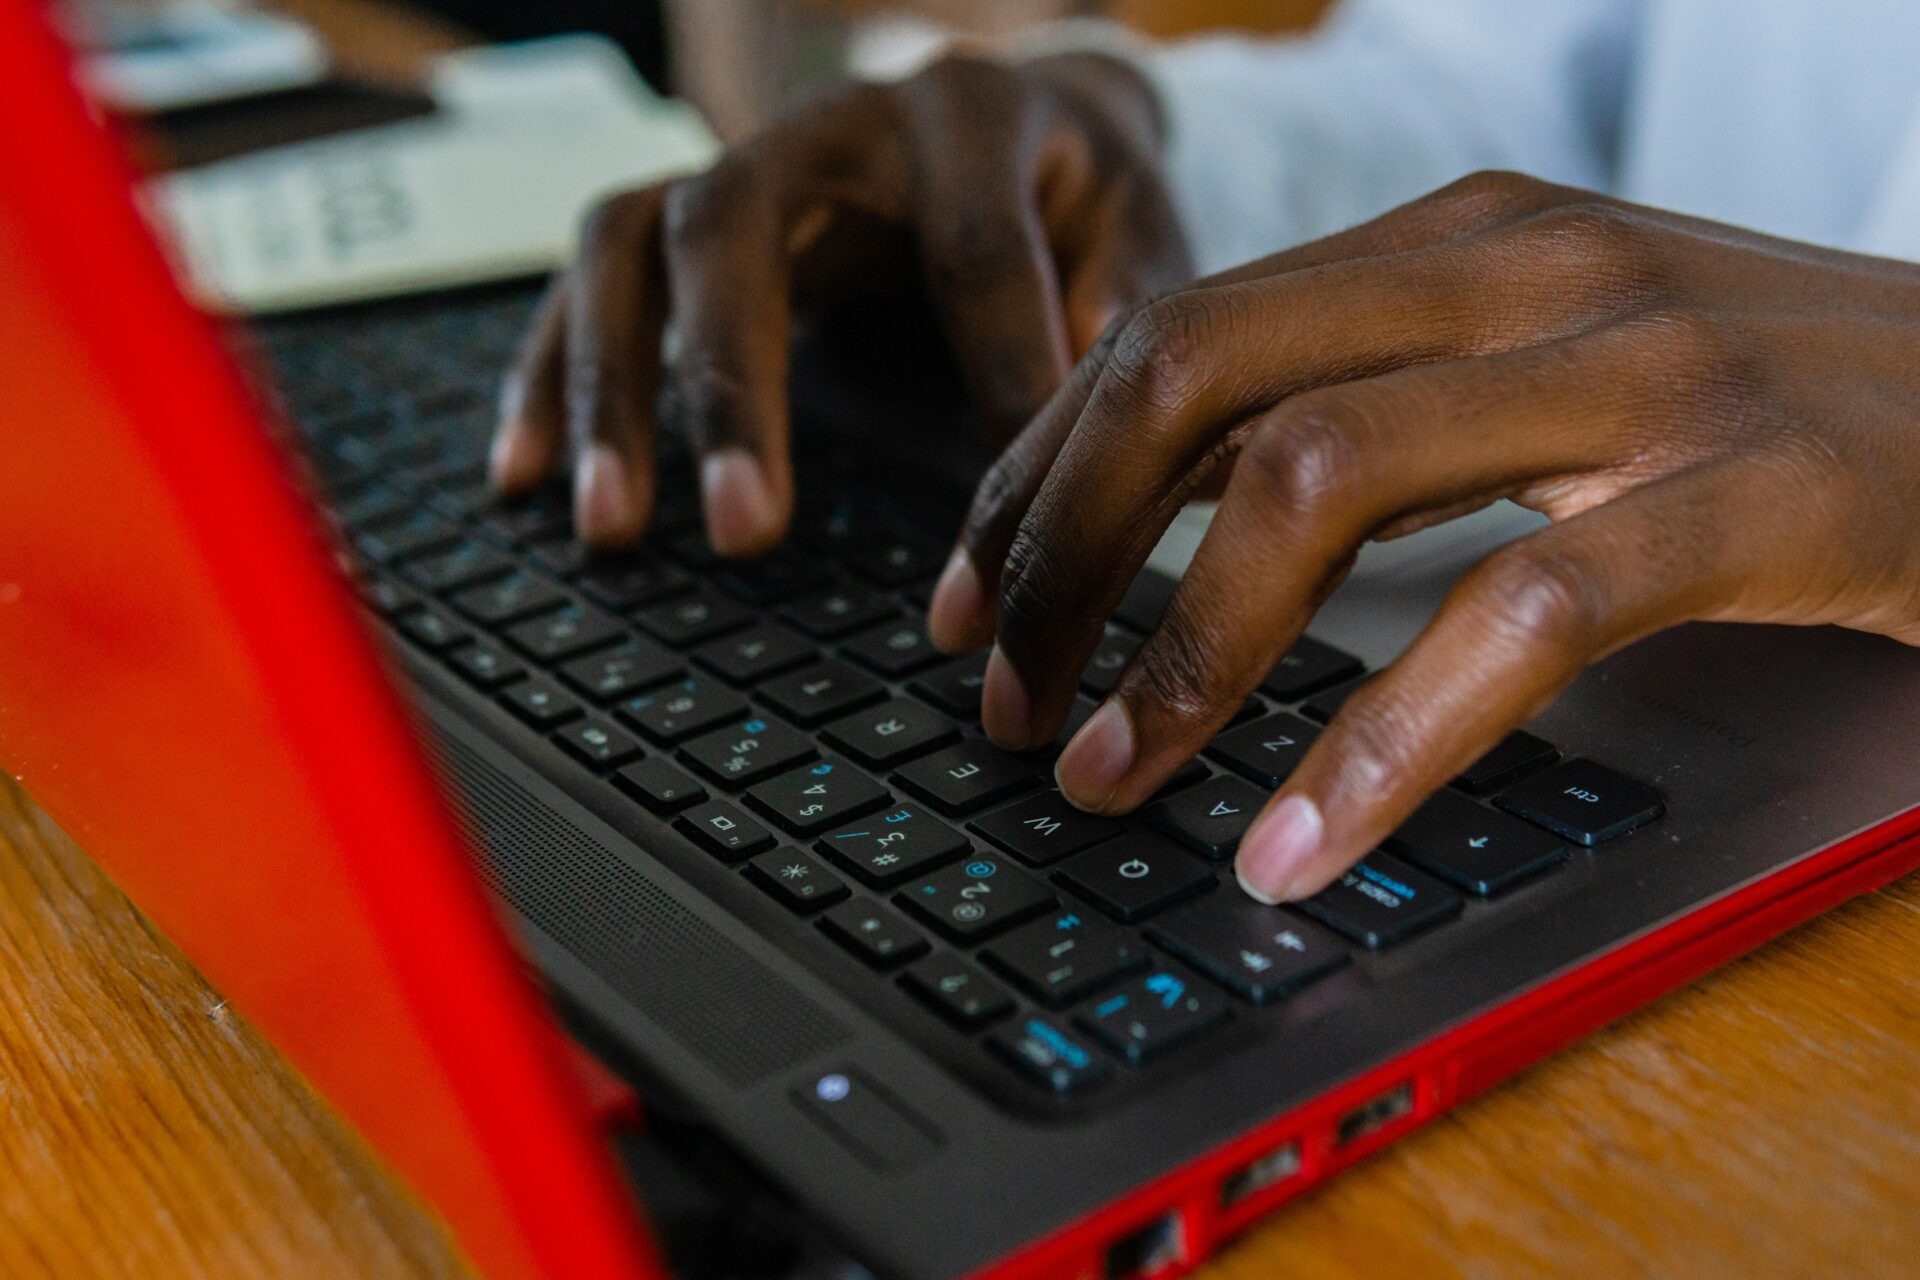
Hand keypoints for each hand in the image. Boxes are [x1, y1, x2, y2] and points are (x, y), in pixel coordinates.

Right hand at [489, 52, 1190, 554]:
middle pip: (736, 227)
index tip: (1001, 520)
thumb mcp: (1140, 228)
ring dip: (609, 388)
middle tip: (746, 533)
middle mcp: (833, 121)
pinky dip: (552, 376)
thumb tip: (1082, 405)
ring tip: (609, 524)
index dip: (988, 378)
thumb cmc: (1085, 200)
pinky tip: (523, 475)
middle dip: (735, 386)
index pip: (968, 251)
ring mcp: (742, 160)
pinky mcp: (686, 216)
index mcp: (969, 116)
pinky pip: (590, 280)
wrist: (1026, 121)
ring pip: (633, 246)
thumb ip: (1124, 302)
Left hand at [926, 170, 1919, 902]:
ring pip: (1319, 479)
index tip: (968, 594)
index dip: (1040, 473)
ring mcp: (1640, 366)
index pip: (1175, 333)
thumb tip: (1185, 513)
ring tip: (1105, 774)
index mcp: (1456, 240)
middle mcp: (1524, 268)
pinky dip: (1383, 745)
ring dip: (1179, 649)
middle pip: (1198, 378)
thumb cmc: (1768, 402)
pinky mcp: (1752, 486)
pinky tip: (1299, 845)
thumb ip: (1381, 406)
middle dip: (1062, 549)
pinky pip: (1519, 617)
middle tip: (999, 694)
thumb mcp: (1548, 365)